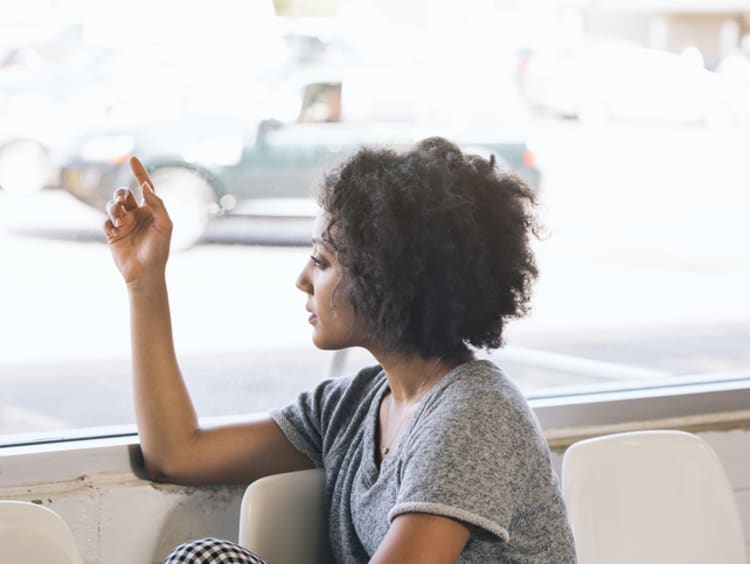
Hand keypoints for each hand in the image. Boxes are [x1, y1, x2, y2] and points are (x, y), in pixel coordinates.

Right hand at [104, 156, 172, 284]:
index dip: (139, 172)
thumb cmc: (159, 249)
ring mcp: (124, 223)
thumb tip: (145, 186)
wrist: (145, 272)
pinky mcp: (112, 234)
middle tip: (122, 203)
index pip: (144, 186)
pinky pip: (105, 221)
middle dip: (120, 194)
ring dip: (114, 208)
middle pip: (123, 193)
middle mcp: (136, 214)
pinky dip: (108, 222)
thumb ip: (158, 204)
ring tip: (120, 221)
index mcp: (151, 210)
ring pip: (112, 205)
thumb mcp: (165, 225)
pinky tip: (115, 230)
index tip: (132, 158)